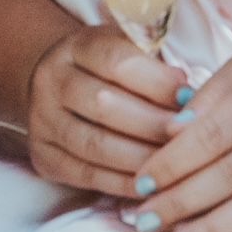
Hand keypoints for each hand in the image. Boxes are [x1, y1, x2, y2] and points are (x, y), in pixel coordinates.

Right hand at [25, 22, 192, 195]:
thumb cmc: (107, 70)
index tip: (189, 96)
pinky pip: (86, 175)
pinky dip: (123, 184)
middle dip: (152, 124)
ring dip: (140, 158)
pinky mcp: (43, 158)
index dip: (156, 81)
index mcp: (76, 47)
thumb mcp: (125, 50)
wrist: (57, 90)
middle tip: (187, 136)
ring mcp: (42, 121)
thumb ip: (153, 67)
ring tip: (174, 164)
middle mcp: (51, 81)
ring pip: (94, 145)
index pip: (117, 61)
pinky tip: (151, 185)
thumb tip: (187, 97)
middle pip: (103, 105)